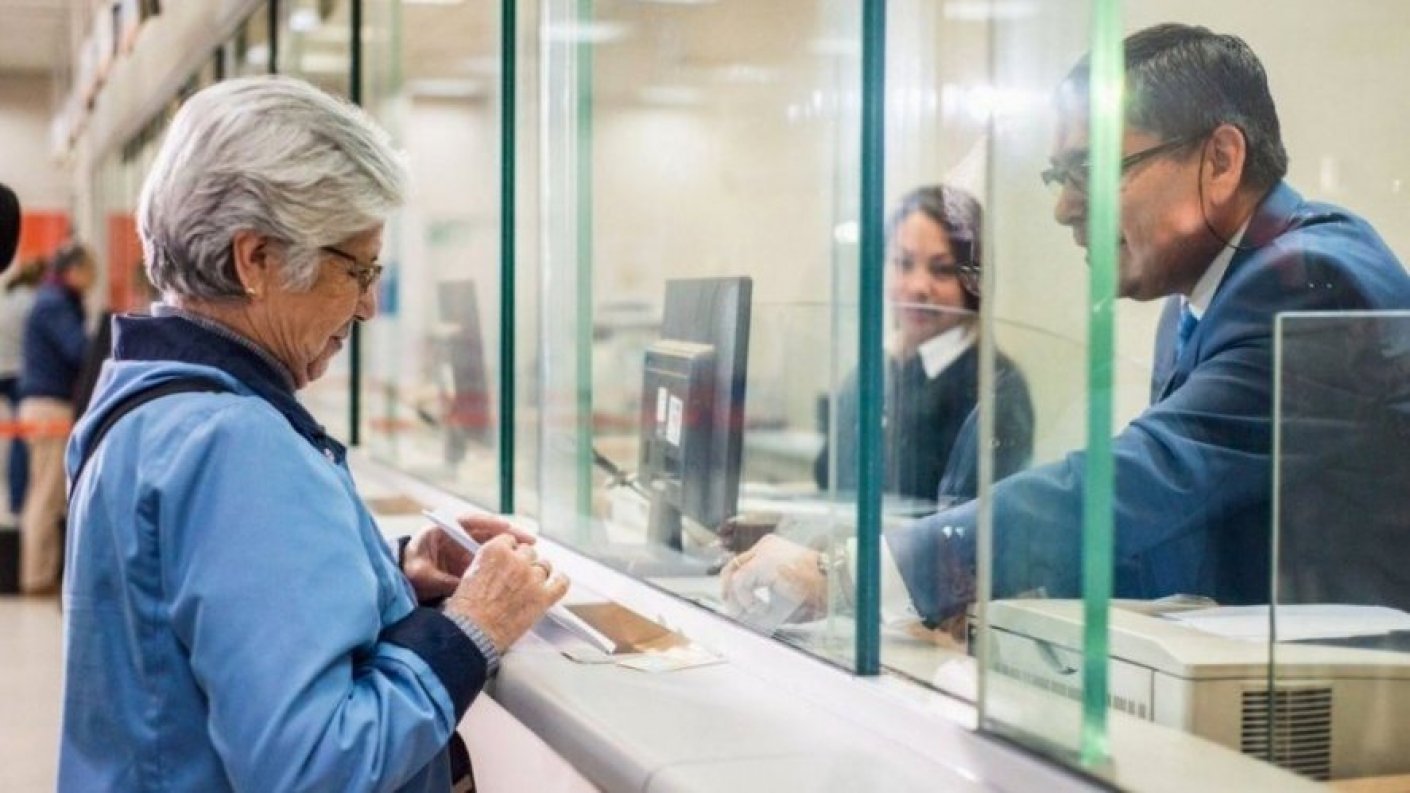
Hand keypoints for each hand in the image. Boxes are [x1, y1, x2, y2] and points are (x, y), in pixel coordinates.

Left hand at [403, 514, 537, 601]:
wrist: (402, 582)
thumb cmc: (408, 573)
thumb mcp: (423, 577)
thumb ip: (443, 580)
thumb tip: (468, 587)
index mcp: (442, 531)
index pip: (468, 521)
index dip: (488, 523)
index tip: (505, 527)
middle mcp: (457, 536)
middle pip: (487, 531)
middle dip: (509, 535)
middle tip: (529, 541)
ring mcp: (465, 549)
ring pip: (493, 545)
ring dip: (511, 548)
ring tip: (531, 554)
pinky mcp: (470, 562)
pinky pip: (490, 560)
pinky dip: (504, 562)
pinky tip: (519, 568)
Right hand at [443, 535, 569, 653]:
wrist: (473, 633)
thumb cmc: (466, 610)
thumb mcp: (470, 575)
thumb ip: (488, 563)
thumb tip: (497, 565)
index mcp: (495, 551)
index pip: (510, 540)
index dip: (509, 550)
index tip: (509, 557)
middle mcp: (516, 560)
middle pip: (528, 551)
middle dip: (524, 561)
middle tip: (517, 575)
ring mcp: (532, 578)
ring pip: (544, 565)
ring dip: (539, 572)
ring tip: (533, 582)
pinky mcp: (543, 597)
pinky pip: (561, 583)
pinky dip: (561, 581)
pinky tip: (558, 581)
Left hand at [720, 535, 827, 622]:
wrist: (837, 585)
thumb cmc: (818, 593)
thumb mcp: (783, 601)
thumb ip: (761, 607)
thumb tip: (743, 620)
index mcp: (770, 550)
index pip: (741, 566)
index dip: (733, 589)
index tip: (738, 608)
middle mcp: (765, 547)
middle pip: (731, 567)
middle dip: (728, 594)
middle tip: (736, 614)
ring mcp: (764, 552)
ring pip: (733, 576)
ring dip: (739, 601)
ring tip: (757, 613)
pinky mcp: (765, 562)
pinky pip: (741, 582)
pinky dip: (747, 600)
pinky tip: (762, 609)